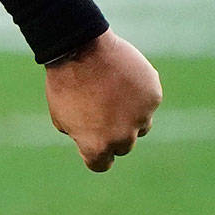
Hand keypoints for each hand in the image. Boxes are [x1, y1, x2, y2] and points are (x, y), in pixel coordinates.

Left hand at [45, 30, 161, 170]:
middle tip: (101, 111)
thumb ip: (80, 135)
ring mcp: (141, 116)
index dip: (96, 155)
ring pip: (141, 125)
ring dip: (130, 116)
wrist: (80, 50)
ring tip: (111, 93)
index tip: (93, 144)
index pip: (101, 164)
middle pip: (123, 146)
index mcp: (97, 145)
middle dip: (113, 133)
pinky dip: (138, 94)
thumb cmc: (65, 83)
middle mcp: (123, 137)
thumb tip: (92, 142)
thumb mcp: (61, 115)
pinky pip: (147, 102)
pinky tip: (122, 79)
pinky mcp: (153, 97)